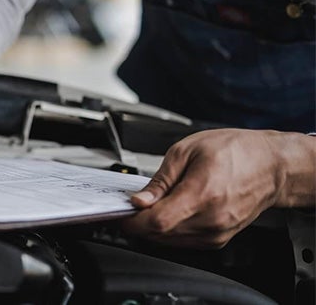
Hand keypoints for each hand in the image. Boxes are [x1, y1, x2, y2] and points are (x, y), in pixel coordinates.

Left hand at [122, 128, 314, 248]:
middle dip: (140, 222)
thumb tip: (139, 200)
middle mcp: (212, 219)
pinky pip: (185, 242)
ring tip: (153, 205)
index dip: (133, 221)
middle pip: (161, 234)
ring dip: (154, 228)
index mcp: (202, 194)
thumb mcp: (187, 150)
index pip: (157, 222)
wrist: (271, 165)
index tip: (122, 213)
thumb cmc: (236, 151)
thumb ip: (160, 180)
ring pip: (171, 241)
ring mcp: (218, 232)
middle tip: (133, 205)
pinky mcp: (220, 239)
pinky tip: (171, 212)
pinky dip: (171, 231)